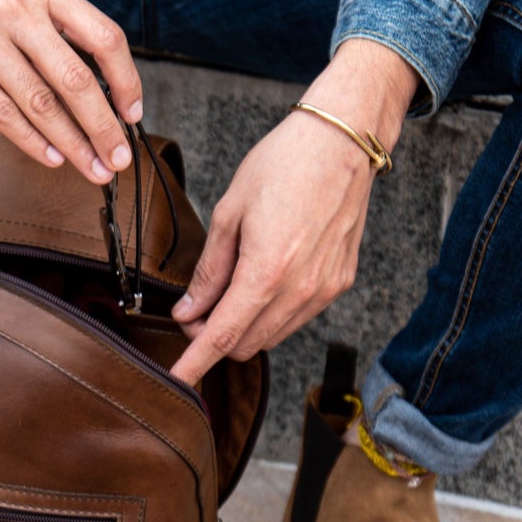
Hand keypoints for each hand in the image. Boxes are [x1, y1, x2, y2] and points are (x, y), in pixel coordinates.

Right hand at [0, 0, 140, 183]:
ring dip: (72, 143)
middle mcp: (16, 11)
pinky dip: (31, 140)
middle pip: (75, 80)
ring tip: (91, 168)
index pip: (103, 37)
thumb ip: (56, 18)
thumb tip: (98, 76)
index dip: (125, 80)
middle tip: (118, 159)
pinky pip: (1, 112)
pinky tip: (50, 157)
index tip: (133, 113)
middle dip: (103, 127)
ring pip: (40, 104)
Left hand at [169, 40, 418, 384]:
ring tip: (226, 290)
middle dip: (213, 338)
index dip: (195, 361)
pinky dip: (271, 313)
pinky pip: (297, 317)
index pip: (222, 336)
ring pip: (272, 335)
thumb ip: (209, 270)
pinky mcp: (340, 282)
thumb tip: (188, 311)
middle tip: (193, 310)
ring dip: (243, 327)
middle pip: (246, 344)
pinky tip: (261, 281)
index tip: (177, 380)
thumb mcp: (230, 212)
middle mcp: (300, 290)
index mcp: (266, 272)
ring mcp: (325, 290)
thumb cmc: (283, 164)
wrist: (343, 141)